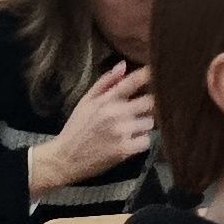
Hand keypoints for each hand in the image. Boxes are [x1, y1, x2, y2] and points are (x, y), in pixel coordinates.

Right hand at [31, 63, 152, 191]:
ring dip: (143, 125)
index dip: (149, 75)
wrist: (64, 158)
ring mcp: (121, 132)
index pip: (132, 82)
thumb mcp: (85, 101)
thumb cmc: (76, 127)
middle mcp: (115, 114)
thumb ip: (105, 82)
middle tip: (141, 110)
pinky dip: (141, 142)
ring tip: (130, 129)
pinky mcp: (124, 150)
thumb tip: (124, 64)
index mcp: (106, 100)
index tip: (159, 71)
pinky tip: (130, 142)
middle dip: (148, 106)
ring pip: (149, 122)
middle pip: (150, 102)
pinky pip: (146, 141)